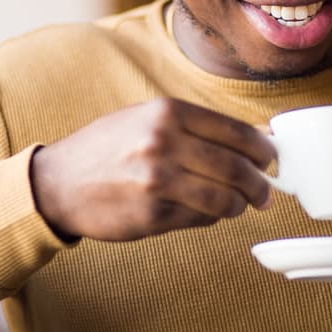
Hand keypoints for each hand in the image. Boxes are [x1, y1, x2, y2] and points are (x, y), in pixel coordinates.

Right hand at [29, 98, 275, 241]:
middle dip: (260, 184)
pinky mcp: (153, 215)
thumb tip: (255, 136)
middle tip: (265, 191)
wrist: (59, 182)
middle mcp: (164, 142)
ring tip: (239, 204)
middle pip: (237, 167)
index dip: (263, 149)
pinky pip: (200, 219)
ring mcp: (159, 181)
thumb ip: (197, 126)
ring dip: (240, 205)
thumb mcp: (148, 118)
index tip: (272, 159)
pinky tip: (206, 211)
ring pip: (224, 198)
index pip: (237, 131)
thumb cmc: (108, 147)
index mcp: (168, 112)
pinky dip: (211, 217)